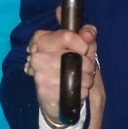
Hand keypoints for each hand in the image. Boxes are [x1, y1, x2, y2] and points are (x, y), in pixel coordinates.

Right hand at [24, 7, 98, 126]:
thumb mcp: (80, 47)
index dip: (83, 44)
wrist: (57, 95)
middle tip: (86, 68)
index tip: (85, 51)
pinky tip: (76, 89)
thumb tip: (89, 32)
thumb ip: (86, 36)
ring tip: (82, 79)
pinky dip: (82, 91)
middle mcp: (38, 56)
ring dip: (86, 79)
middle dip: (88, 64)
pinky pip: (74, 89)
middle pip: (74, 56)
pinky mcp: (45, 92)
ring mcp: (40, 74)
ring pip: (76, 74)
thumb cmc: (70, 66)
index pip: (67, 36)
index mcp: (43, 40)